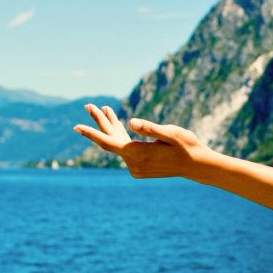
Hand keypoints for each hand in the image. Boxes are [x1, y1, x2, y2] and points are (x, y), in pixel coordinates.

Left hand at [73, 104, 214, 178]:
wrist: (196, 165)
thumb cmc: (186, 146)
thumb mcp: (171, 133)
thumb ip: (150, 128)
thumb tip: (130, 123)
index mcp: (139, 154)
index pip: (109, 143)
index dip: (91, 134)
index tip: (76, 126)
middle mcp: (134, 163)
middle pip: (111, 141)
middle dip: (100, 123)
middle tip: (88, 106)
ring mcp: (136, 167)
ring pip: (118, 144)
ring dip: (111, 127)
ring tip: (103, 108)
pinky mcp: (140, 167)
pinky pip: (125, 149)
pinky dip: (120, 135)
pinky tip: (117, 124)